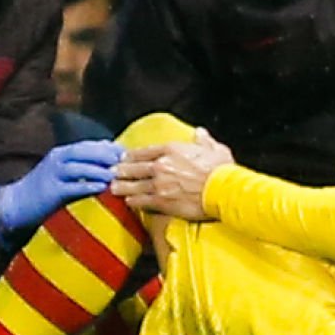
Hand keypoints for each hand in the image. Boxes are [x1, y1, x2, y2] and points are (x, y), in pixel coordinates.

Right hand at [0, 140, 124, 242]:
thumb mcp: (64, 173)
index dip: (108, 147)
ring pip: (79, 168)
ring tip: (116, 176)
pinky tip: (101, 189)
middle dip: (105, 155)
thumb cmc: (46, 189)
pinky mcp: (51, 192)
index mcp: (62, 153)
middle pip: (84, 151)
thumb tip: (111, 163)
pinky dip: (87, 186)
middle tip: (123, 162)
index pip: (88, 144)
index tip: (125, 154)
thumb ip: (84, 166)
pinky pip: (72, 187)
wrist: (17, 204)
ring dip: (99, 171)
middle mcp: (57, 160)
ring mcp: (53, 175)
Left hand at [112, 129, 234, 221]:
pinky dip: (133, 201)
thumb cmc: (221, 171)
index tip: (125, 157)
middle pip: (134, 167)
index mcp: (172, 150)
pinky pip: (141, 201)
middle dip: (122, 170)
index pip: (145, 150)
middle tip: (113, 172)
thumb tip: (200, 133)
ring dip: (122, 186)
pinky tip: (128, 201)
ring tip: (114, 187)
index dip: (132, 154)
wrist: (222, 191)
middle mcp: (161, 165)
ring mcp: (159, 184)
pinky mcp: (161, 201)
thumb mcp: (215, 149)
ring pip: (133, 185)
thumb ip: (204, 140)